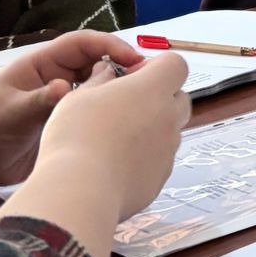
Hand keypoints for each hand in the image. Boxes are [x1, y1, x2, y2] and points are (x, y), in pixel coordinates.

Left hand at [0, 31, 144, 187]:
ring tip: (144, 105)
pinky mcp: (67, 123)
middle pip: (99, 63)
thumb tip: (65, 88)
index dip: (110, 45)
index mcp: (43, 65)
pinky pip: (94, 114)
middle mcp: (58, 78)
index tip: (134, 59)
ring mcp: (65, 101)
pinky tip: (127, 127)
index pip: (83, 44)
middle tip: (149, 84)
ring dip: (120, 93)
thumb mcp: (7, 113)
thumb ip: (37, 101)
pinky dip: (111, 115)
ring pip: (100, 88)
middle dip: (124, 68)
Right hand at [34, 52, 191, 220]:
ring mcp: (168, 149)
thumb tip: (106, 73)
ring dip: (152, 128)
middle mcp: (168, 117)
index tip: (133, 74)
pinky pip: (160, 159)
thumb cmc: (76, 140)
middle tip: (126, 105)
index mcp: (152, 89)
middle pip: (179, 97)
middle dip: (159, 97)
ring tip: (115, 137)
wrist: (80, 192)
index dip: (157, 66)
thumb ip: (99, 80)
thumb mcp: (78, 97)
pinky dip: (146, 157)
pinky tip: (116, 163)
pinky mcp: (161, 176)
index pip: (175, 64)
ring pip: (170, 130)